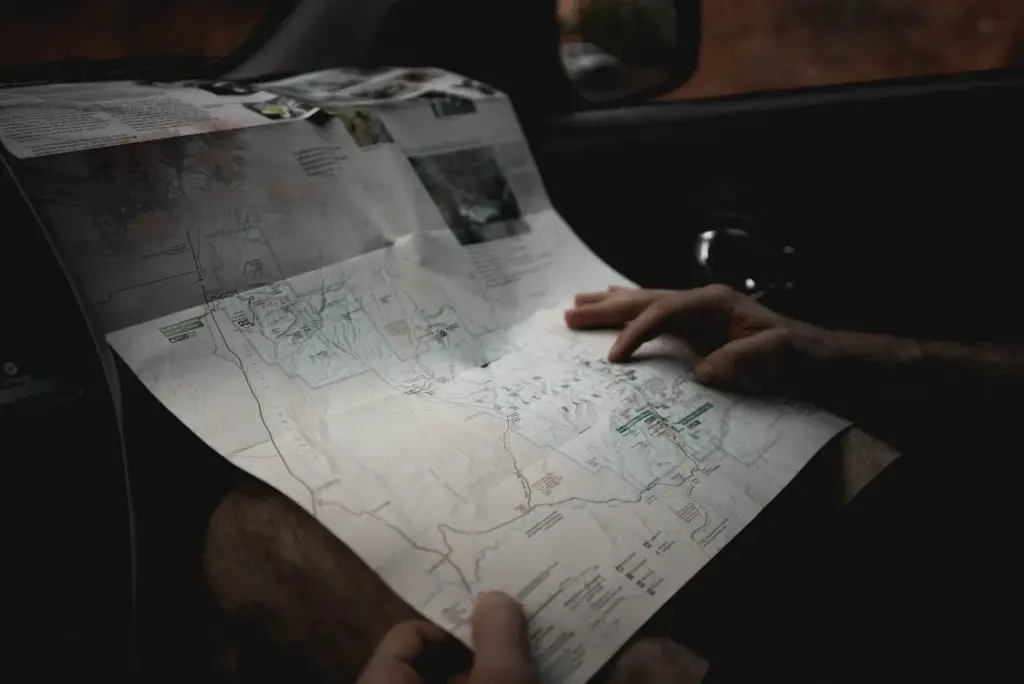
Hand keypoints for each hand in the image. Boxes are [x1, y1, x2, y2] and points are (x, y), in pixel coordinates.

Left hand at [356, 592, 537, 683]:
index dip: (450, 626)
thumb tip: (494, 597)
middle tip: (509, 651)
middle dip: (471, 653)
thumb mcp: (500, 682)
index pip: (406, 633)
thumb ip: (497, 636)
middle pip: (425, 663)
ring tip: (516, 672)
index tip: (488, 630)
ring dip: (479, 676)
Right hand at [564, 284, 826, 389]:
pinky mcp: (693, 324)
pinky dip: (629, 308)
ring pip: (644, 300)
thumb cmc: (794, 354)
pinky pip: (653, 312)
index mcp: (713, 303)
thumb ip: (741, 360)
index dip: (636, 332)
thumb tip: (701, 373)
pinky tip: (613, 302)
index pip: (663, 311)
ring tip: (577, 304)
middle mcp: (699, 300)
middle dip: (605, 308)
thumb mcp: (775, 355)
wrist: (810, 353)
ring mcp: (695, 309)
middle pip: (644, 299)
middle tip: (568, 315)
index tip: (613, 357)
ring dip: (610, 304)